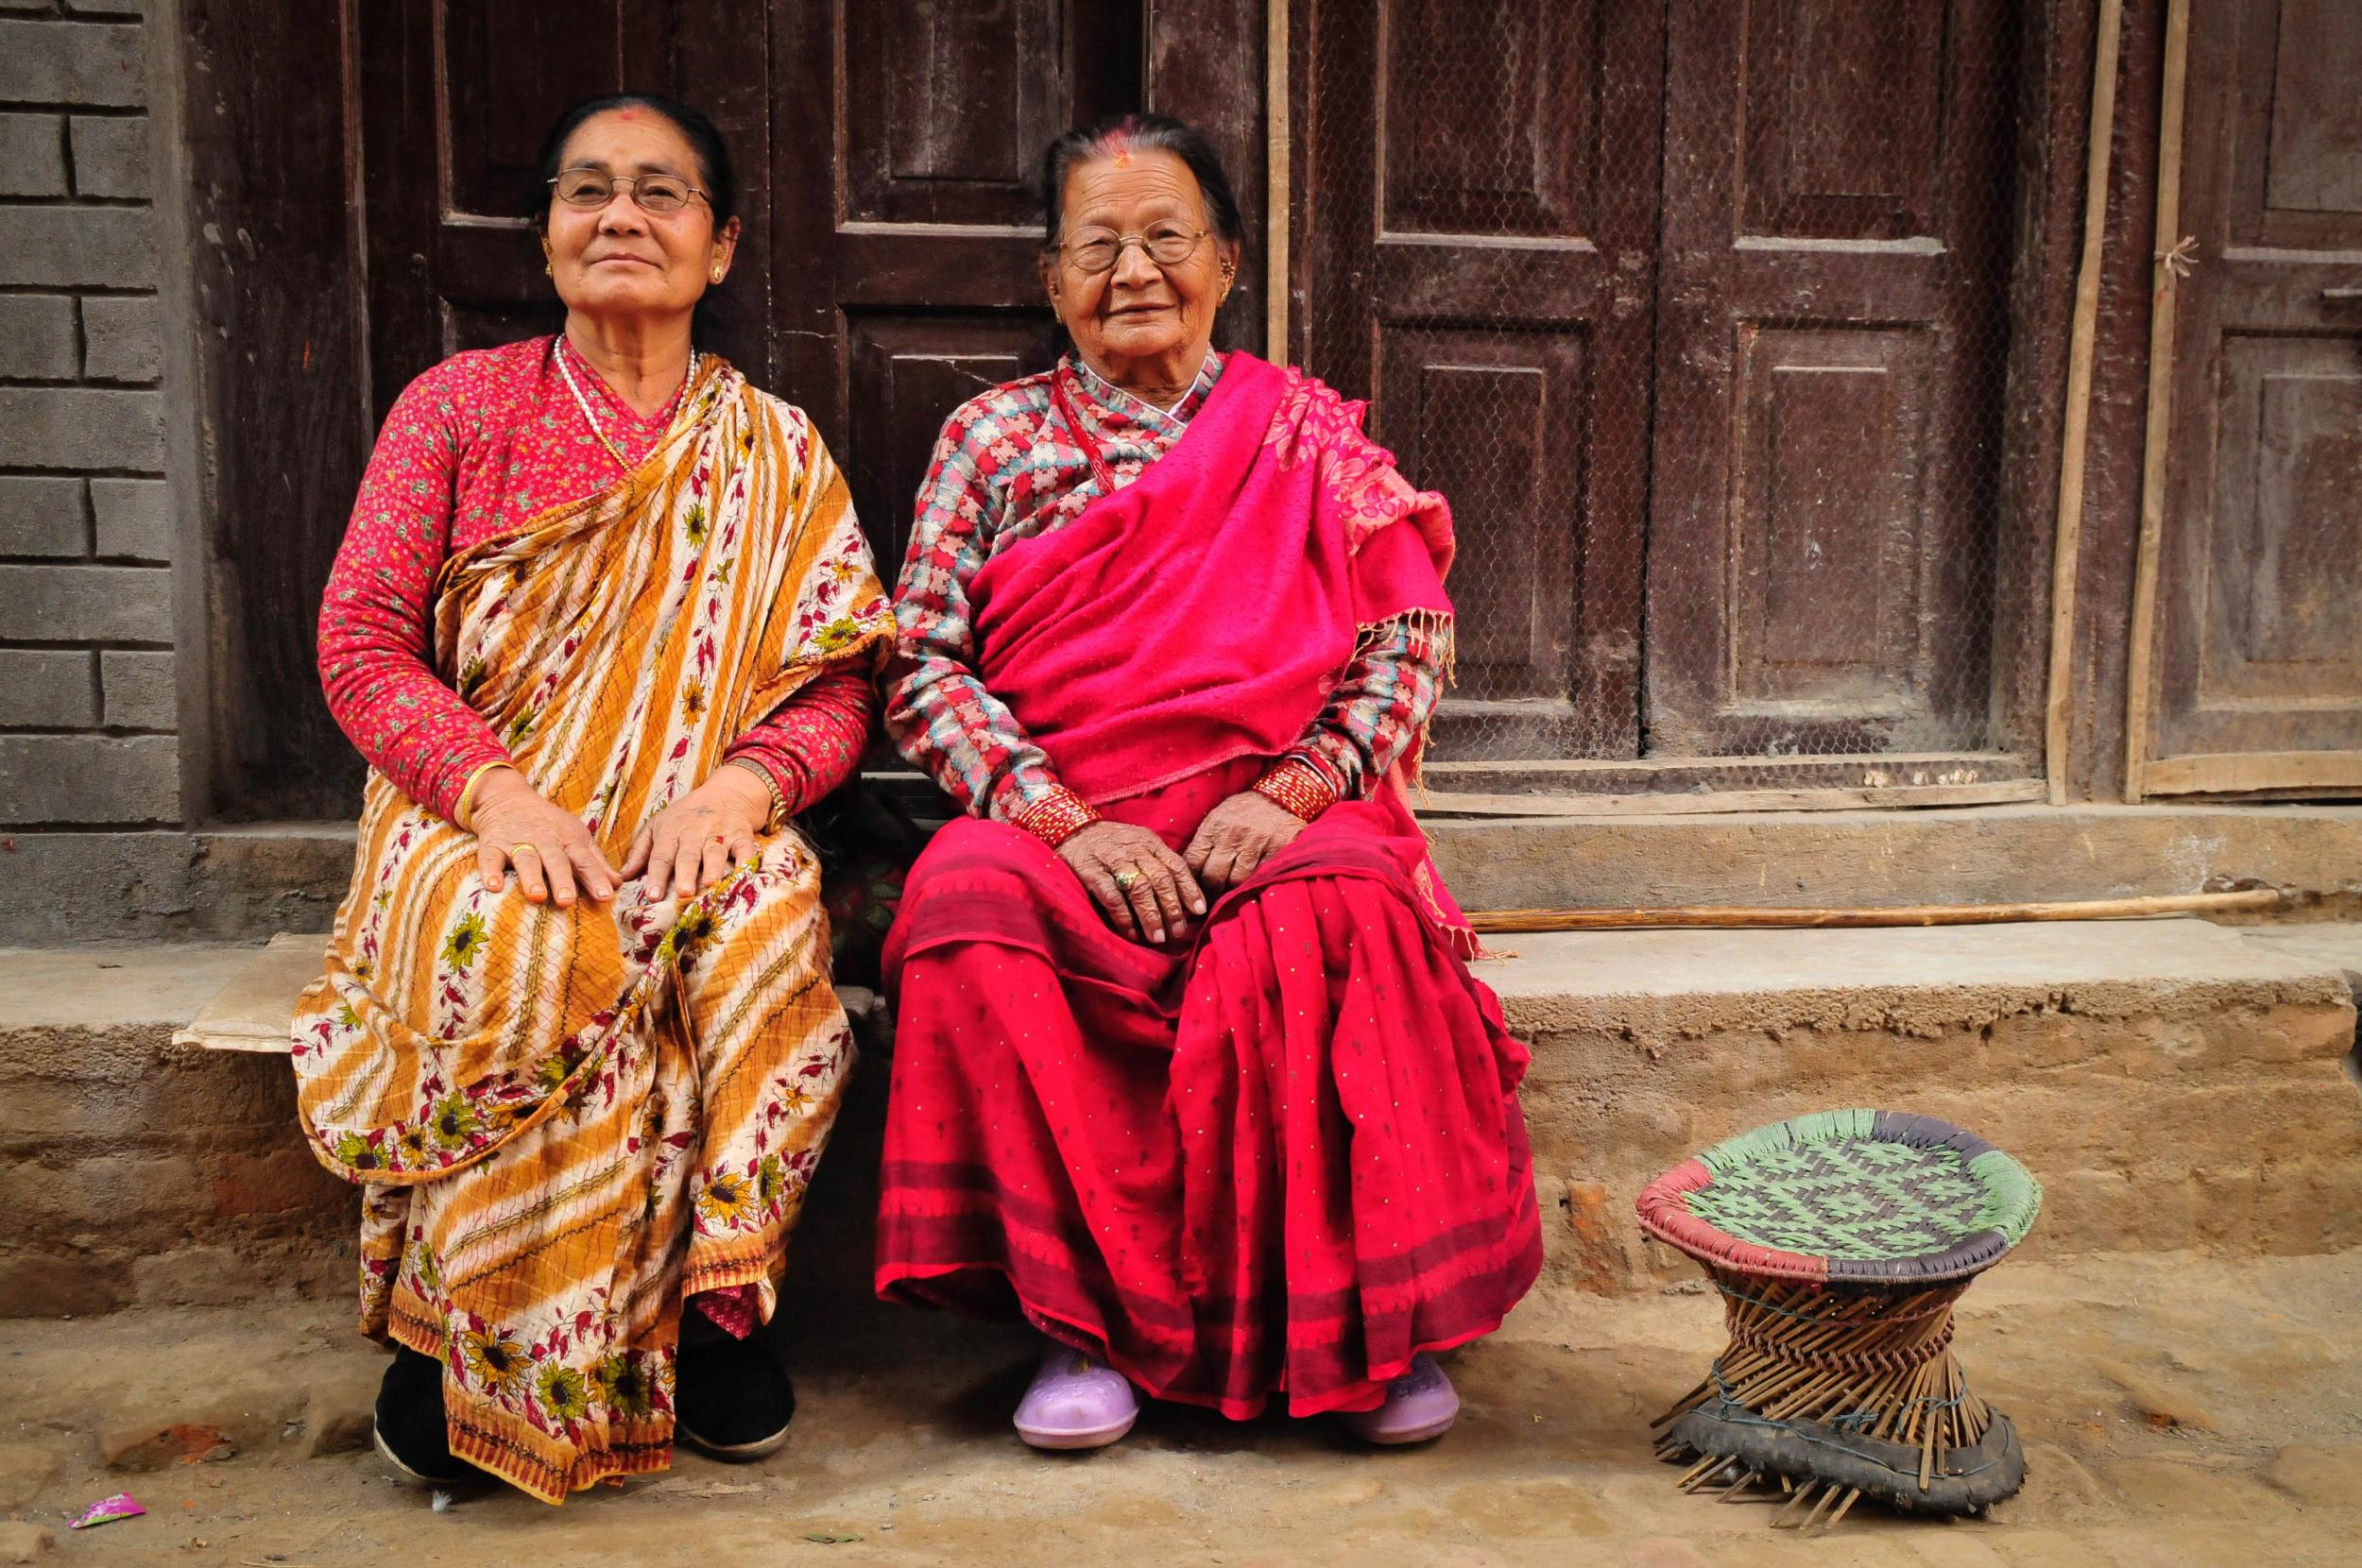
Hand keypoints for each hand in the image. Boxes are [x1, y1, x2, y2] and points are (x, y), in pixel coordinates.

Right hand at [468, 767, 619, 907]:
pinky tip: (494, 886)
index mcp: (569, 841)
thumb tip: (618, 884)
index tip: (606, 897)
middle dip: (562, 880)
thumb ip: (595, 862)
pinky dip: (490, 871)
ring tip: (536, 896)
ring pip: (526, 860)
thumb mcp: (576, 838)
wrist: (509, 800)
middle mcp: (545, 841)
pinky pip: (490, 858)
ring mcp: (518, 842)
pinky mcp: (493, 844)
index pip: (585, 861)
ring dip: (531, 878)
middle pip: (555, 861)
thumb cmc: (551, 826)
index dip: (596, 878)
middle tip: (567, 901)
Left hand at [619, 764, 773, 898]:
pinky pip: (745, 849)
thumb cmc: (686, 814)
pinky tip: (743, 873)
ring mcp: (719, 833)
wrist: (726, 792)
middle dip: (685, 874)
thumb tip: (624, 876)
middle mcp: (694, 832)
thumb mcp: (658, 824)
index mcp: (671, 831)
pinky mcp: (741, 835)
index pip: (661, 856)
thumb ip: (640, 851)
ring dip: (713, 868)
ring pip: (714, 852)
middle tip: (682, 893)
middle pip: (688, 855)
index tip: (652, 896)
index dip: (656, 876)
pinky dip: (746, 861)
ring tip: (710, 884)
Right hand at [1056, 820, 1206, 944]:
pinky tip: (1131, 933)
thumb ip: (1158, 862)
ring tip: (1157, 938)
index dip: (1190, 889)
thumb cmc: (1112, 842)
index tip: (1200, 911)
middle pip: (1160, 879)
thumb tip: (1184, 897)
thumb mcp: (1139, 843)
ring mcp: (1112, 859)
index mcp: (1149, 842)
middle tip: (1178, 932)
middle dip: (1172, 908)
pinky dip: (1123, 917)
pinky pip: (1111, 896)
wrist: (1073, 829)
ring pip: (1139, 888)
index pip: (1176, 865)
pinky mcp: (1091, 871)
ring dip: (1150, 915)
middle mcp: (1134, 849)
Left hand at [1184, 791, 1305, 896]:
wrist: (1279, 795)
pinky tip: (1250, 883)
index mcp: (1214, 825)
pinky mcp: (1275, 851)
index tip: (1192, 886)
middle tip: (1211, 894)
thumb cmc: (1244, 809)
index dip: (1191, 878)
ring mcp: (1255, 844)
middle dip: (1211, 888)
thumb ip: (1205, 841)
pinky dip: (1253, 882)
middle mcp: (1232, 835)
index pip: (1193, 860)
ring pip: (1236, 881)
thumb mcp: (1219, 816)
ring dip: (1232, 888)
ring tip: (1230, 890)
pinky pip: (1259, 877)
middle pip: (1213, 876)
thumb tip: (1190, 870)